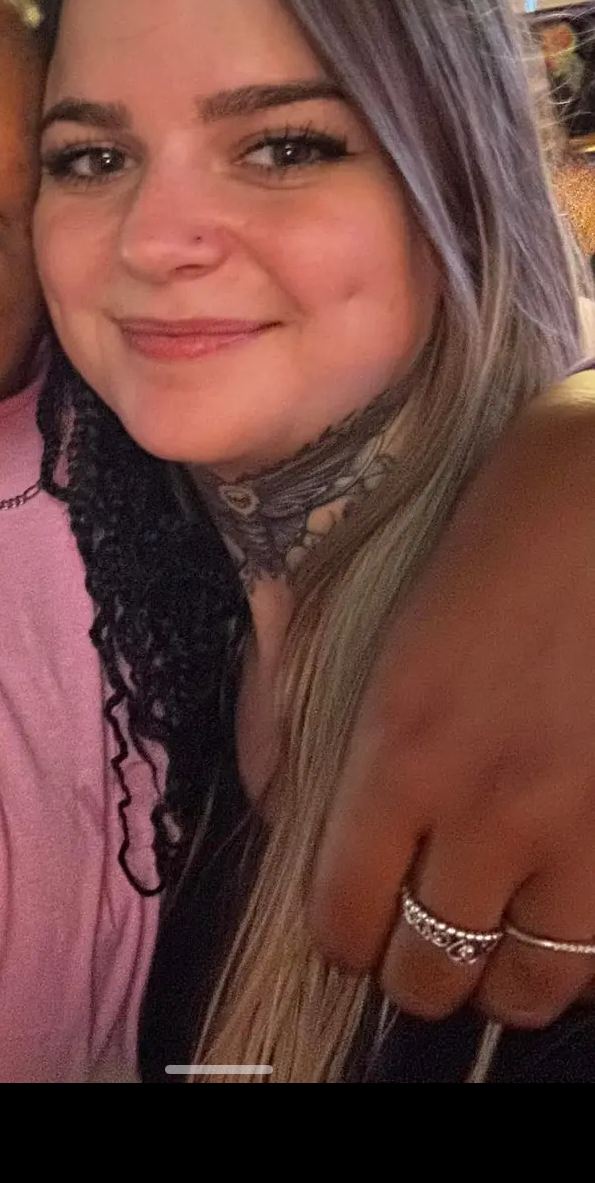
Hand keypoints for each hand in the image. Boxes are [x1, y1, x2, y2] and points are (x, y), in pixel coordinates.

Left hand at [308, 372, 594, 1027]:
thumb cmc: (507, 516)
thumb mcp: (390, 609)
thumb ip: (315, 709)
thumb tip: (277, 789)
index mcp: (405, 746)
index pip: (347, 914)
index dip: (345, 937)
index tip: (355, 927)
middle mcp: (488, 807)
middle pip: (431, 971)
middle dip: (417, 970)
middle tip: (425, 935)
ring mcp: (581, 826)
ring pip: (531, 982)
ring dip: (505, 974)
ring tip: (504, 939)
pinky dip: (579, 941)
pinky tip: (569, 900)